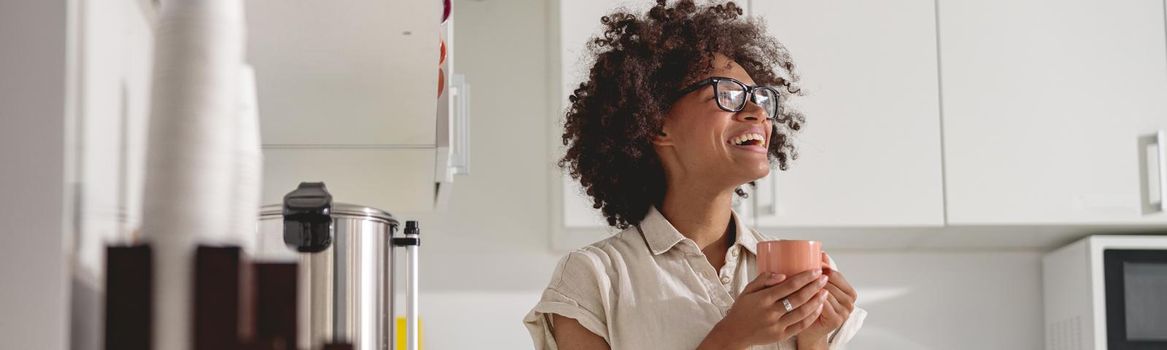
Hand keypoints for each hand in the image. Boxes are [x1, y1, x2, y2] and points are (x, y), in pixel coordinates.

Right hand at [698, 269, 829, 349]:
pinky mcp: (780, 336)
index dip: (805, 277)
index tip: (816, 271)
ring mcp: (776, 325)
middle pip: (799, 298)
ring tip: (825, 292)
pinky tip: (818, 308)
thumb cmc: (742, 309)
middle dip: (815, 287)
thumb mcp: (748, 289)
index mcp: (763, 299)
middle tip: (824, 278)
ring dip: (816, 301)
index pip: (789, 286)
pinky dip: (811, 317)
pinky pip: (800, 326)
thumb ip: (763, 279)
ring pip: (802, 312)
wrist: (734, 332)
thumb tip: (783, 274)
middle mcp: (771, 312)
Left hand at [799, 252, 857, 343]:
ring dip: (811, 287)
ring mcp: (845, 312)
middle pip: (831, 283)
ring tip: (797, 281)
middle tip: (800, 271)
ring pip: (826, 292)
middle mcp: (850, 302)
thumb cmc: (814, 307)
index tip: (810, 262)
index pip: (836, 274)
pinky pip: (822, 304)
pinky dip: (811, 298)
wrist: (811, 331)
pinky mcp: (837, 320)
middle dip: (815, 276)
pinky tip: (801, 295)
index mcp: (850, 292)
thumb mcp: (820, 288)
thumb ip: (825, 272)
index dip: (823, 268)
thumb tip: (821, 252)